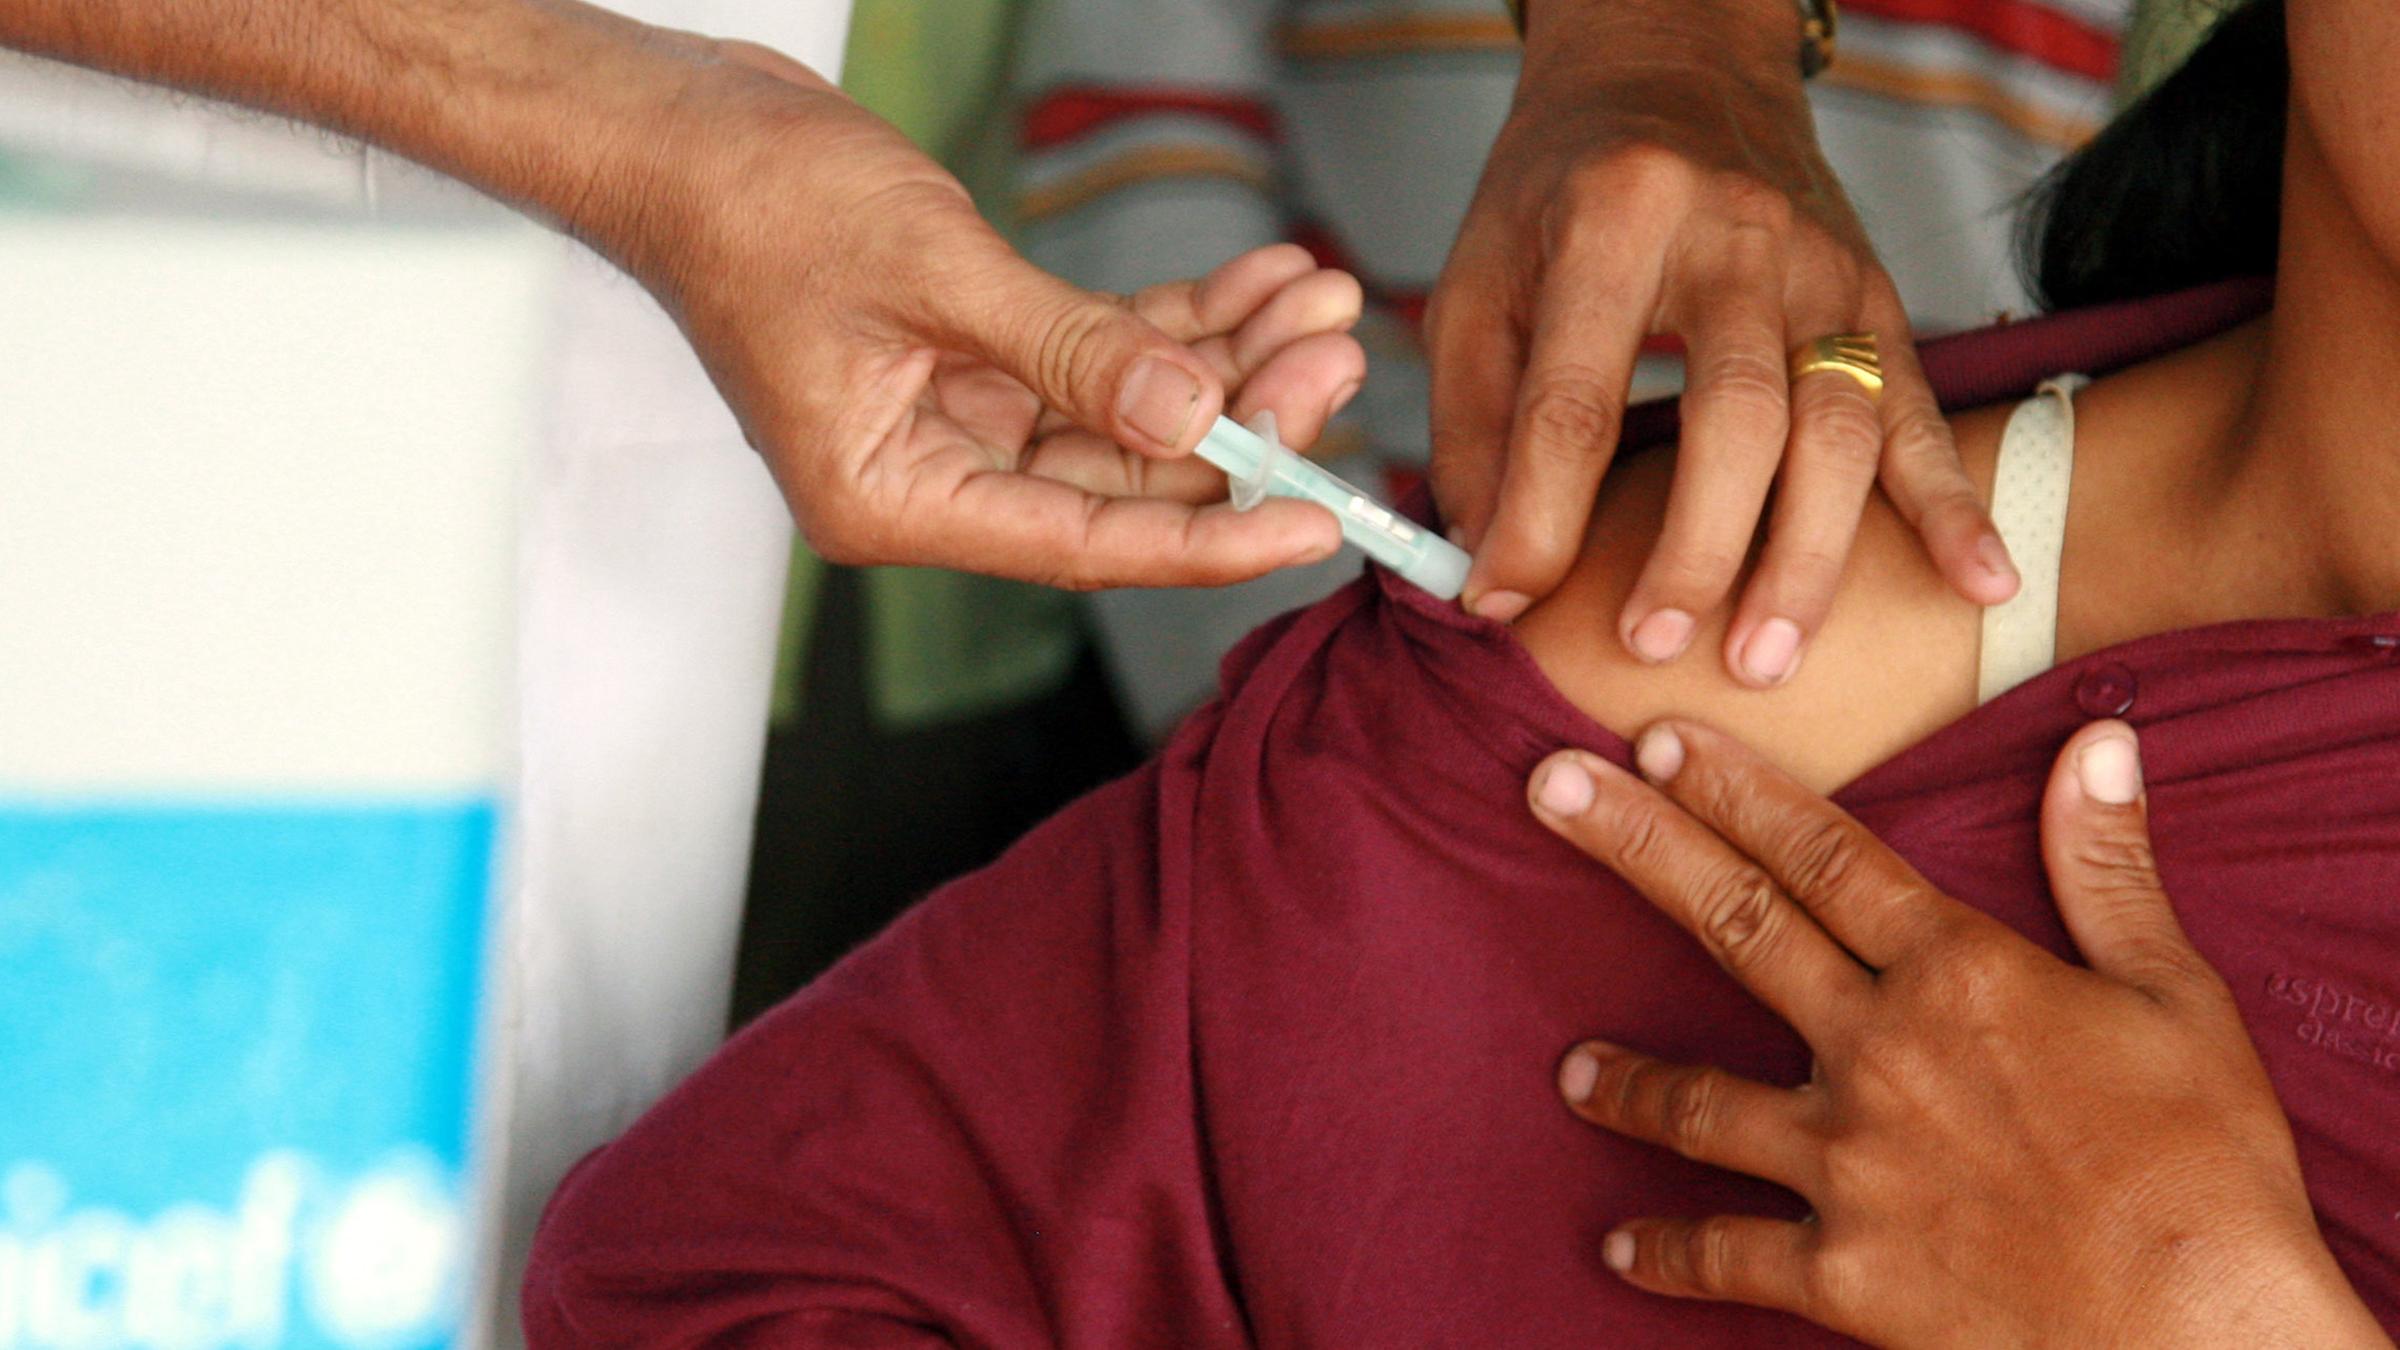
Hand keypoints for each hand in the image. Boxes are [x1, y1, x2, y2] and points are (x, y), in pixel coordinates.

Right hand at [577, 43, 1362, 588]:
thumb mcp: (933, 277)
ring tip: (1318, 304)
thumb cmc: (756, 204)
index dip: (1210, 535)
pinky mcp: (977, 361)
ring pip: (1125, 417)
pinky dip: (1176, 324)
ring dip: (1226, 362)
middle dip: (1241, 419)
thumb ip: (1070, 353)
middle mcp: (930, 478)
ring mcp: (956, 422)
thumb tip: (1192, 419)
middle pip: (1122, 480)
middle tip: (1333, 358)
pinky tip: (1254, 283)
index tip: (1315, 520)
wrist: (681, 130)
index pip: (1084, 542)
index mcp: (895, 499)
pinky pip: (1100, 358)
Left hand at [1428, 0, 2017, 681]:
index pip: (1576, 395)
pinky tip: (1983, 584)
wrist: (1673, 67)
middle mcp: (1733, 236)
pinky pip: (1920, 410)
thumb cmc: (1560, 193)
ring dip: (1806, 555)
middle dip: (1696, 546)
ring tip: (1768, 660)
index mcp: (1611, 220)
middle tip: (1658, 646)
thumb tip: (1487, 568)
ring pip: (1837, 424)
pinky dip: (1955, 504)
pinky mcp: (1876, 294)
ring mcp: (1821, 266)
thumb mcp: (1479, 282)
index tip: (1504, 603)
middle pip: (1732, 415)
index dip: (1538, 515)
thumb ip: (1474, 425)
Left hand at [1524, 720, 2388, 1347]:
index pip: (1823, 854)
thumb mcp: (2177, 996)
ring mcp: (1846, 1163)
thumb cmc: (2205, 1165)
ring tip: (1571, 1071)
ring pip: (1698, 1103)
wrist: (2206, 1336)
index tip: (1655, 739)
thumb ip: (2109, 867)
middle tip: (1547, 789)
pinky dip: (1666, 1253)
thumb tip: (2095, 742)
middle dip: (1635, 847)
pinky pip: (1725, 1255)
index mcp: (1958, 973)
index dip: (1734, 789)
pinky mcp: (1840, 1268)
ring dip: (1627, 1081)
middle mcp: (1879, 1052)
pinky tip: (1618, 1247)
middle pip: (1735, 926)